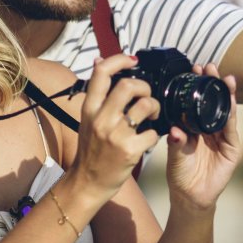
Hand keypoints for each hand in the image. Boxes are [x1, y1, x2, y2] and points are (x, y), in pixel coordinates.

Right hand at [68, 54, 161, 201]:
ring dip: (154, 107)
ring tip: (151, 116)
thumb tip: (99, 61)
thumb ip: (97, 94)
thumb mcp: (87, 119)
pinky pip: (153, 133)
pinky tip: (149, 138)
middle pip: (128, 85)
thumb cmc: (91, 151)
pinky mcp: (129, 150)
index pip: (101, 73)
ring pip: (145, 105)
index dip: (119, 60)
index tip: (132, 60)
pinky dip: (155, 134)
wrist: (87, 183)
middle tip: (146, 97)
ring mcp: (115, 135)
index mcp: (90, 109)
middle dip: (145, 87)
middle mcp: (101, 119)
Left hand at [164, 64, 239, 211]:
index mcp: (193, 126)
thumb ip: (176, 141)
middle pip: (213, 101)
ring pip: (225, 111)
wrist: (190, 196)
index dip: (197, 85)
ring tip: (225, 79)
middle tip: (210, 66)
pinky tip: (231, 101)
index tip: (194, 68)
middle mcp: (208, 128)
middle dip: (213, 83)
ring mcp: (222, 137)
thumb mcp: (174, 155)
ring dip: (226, 94)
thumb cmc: (180, 174)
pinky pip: (231, 128)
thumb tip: (175, 129)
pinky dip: (232, 114)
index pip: (196, 101)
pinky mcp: (232, 148)